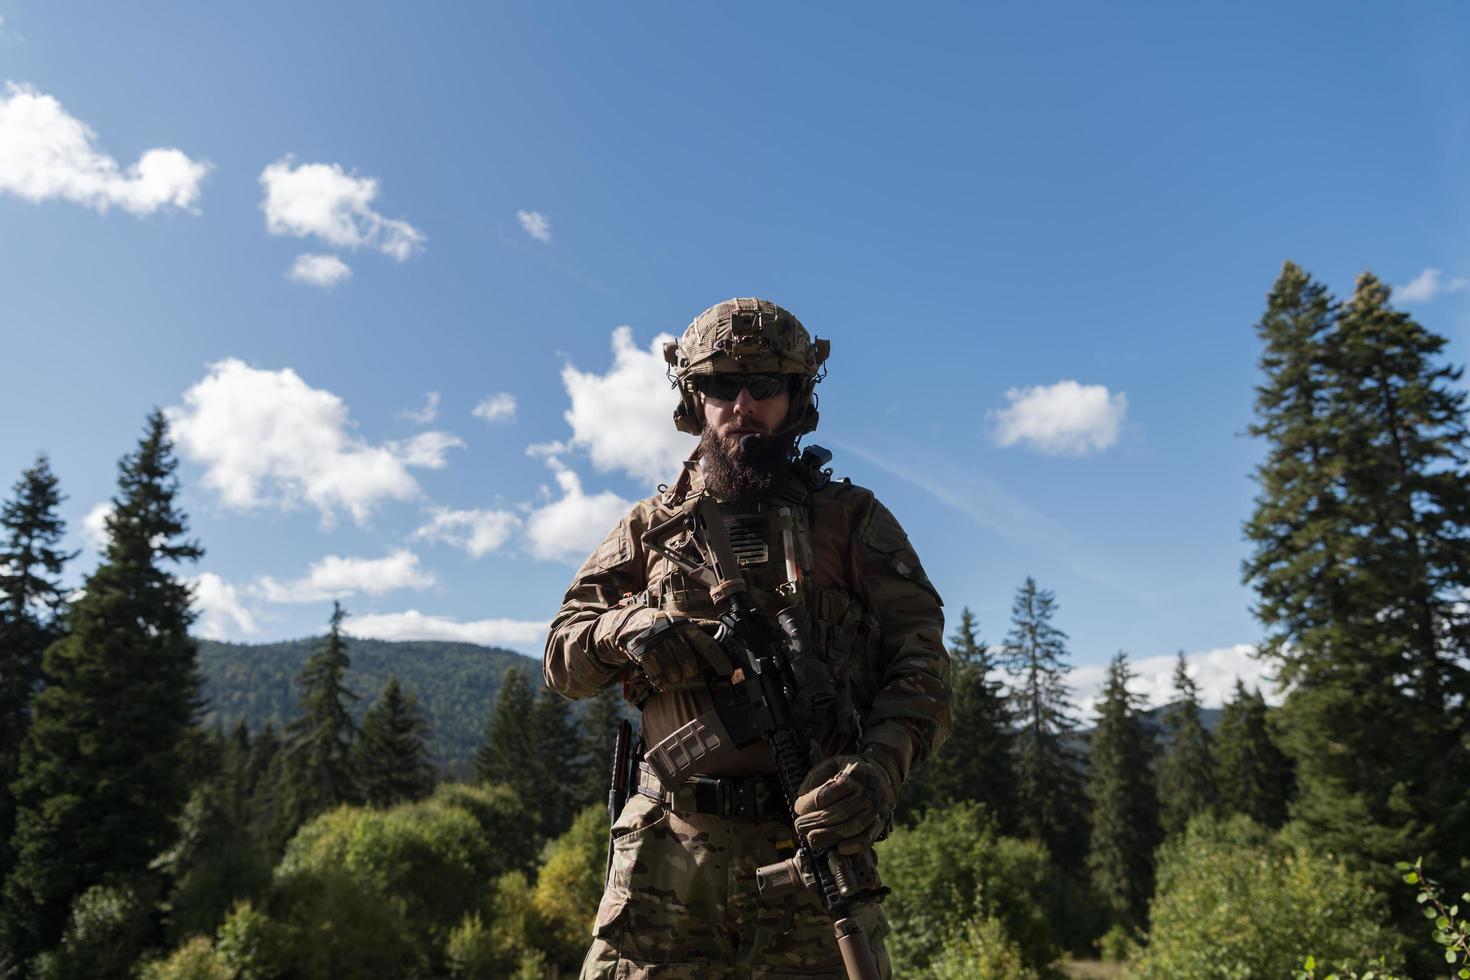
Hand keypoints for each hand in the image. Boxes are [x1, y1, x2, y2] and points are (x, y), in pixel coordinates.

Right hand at [597, 607, 722, 691]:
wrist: (633, 622)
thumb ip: (702, 628)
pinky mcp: (644, 653)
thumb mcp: (683, 622)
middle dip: (690, 672)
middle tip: (687, 672)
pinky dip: (661, 680)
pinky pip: (658, 676)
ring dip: (675, 677)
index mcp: (686, 626)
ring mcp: (657, 643)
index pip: (707, 644)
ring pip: (674, 672)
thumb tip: (724, 633)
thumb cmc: (665, 625)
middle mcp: (673, 633)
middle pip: (689, 663)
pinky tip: (661, 675)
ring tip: (673, 673)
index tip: (727, 671)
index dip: (719, 659)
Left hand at [792, 754, 894, 855]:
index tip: (797, 807)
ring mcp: (875, 809)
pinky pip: (868, 838)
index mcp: (853, 775)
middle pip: (836, 813)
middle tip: (798, 826)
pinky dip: (854, 846)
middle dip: (814, 822)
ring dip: (828, 836)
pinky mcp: (880, 823)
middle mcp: (867, 792)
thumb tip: (802, 793)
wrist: (881, 776)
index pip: (825, 795)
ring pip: (850, 827)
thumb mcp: (833, 763)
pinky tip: (839, 849)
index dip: (807, 804)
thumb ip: (816, 775)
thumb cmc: (850, 772)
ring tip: (811, 839)